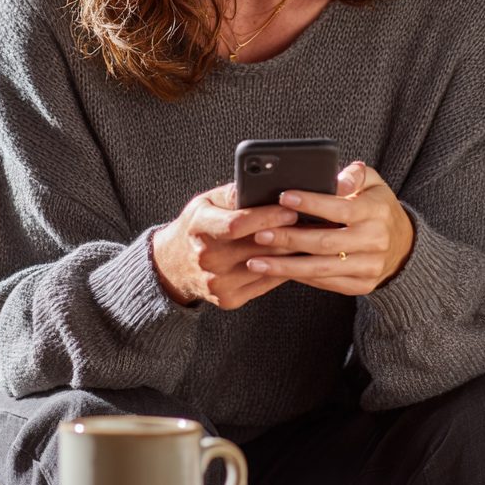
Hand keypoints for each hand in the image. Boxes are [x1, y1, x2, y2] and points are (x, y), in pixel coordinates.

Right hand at [151, 183, 298, 309]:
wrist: (173, 265)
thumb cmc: (196, 227)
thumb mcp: (206, 202)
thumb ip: (234, 193)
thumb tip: (265, 185)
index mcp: (199, 227)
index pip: (237, 224)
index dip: (267, 217)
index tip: (291, 210)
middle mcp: (206, 258)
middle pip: (257, 246)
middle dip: (288, 233)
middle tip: (311, 222)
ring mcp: (217, 282)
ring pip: (266, 266)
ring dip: (291, 253)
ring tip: (309, 238)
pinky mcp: (229, 299)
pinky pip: (266, 283)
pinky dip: (283, 270)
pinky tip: (295, 257)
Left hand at [243, 162, 414, 295]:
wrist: (403, 245)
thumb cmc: (377, 205)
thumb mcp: (374, 182)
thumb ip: (355, 175)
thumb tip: (336, 179)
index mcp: (377, 212)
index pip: (340, 208)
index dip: (311, 203)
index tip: (283, 197)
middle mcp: (375, 242)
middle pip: (325, 242)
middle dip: (289, 238)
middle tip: (259, 233)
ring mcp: (369, 267)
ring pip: (321, 269)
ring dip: (285, 266)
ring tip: (255, 261)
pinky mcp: (362, 286)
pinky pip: (325, 283)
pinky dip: (298, 277)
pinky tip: (275, 271)